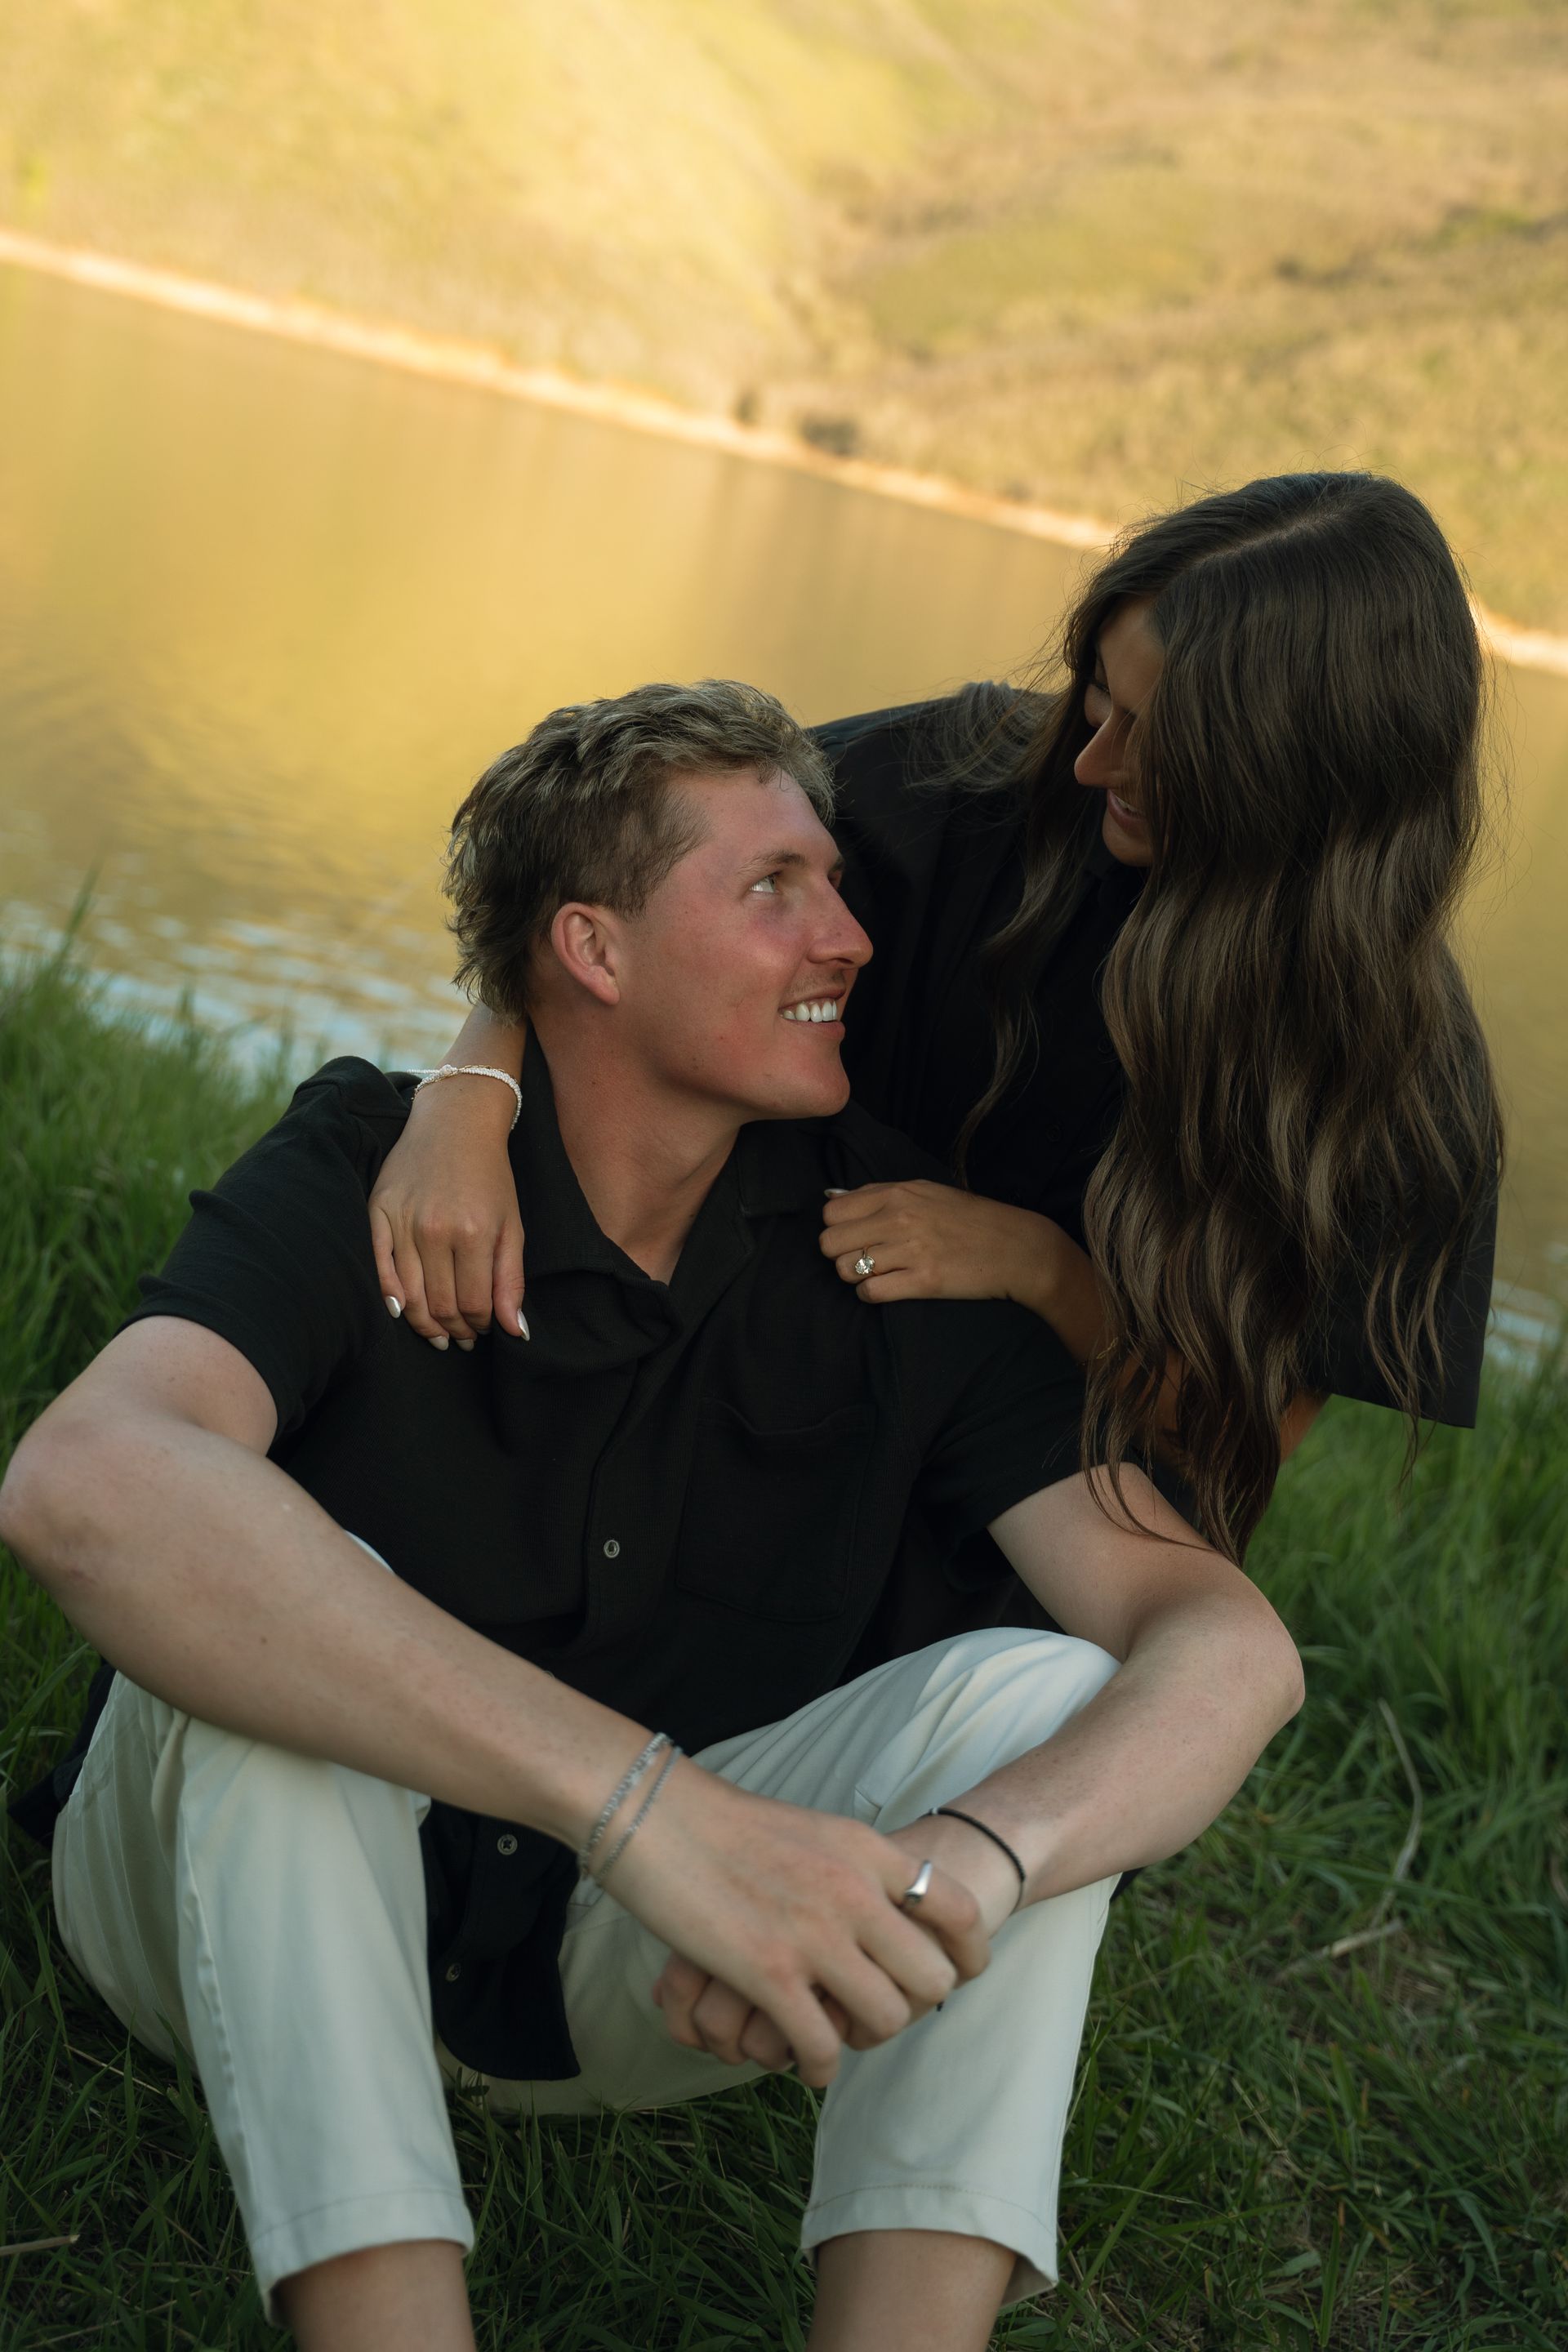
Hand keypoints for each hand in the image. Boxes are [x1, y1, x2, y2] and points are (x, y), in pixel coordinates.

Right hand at [369, 1077, 526, 1349]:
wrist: (454, 1124)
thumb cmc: (489, 1177)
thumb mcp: (512, 1225)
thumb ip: (511, 1280)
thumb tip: (515, 1332)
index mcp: (474, 1233)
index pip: (474, 1304)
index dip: (480, 1325)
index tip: (483, 1328)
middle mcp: (435, 1230)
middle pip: (440, 1305)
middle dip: (454, 1329)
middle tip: (461, 1336)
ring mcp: (402, 1221)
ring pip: (409, 1296)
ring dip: (425, 1323)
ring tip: (438, 1331)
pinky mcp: (377, 1211)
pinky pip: (379, 1268)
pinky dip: (390, 1297)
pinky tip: (403, 1312)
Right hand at [611, 1766, 991, 2088]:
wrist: (659, 1815)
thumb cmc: (726, 1824)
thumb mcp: (813, 1830)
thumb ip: (852, 1868)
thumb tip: (878, 1903)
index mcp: (868, 1851)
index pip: (958, 1906)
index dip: (971, 1950)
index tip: (963, 1973)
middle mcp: (855, 1892)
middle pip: (932, 1976)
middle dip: (915, 2006)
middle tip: (883, 2010)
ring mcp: (815, 1934)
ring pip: (885, 2018)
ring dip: (864, 2039)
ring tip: (839, 2036)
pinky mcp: (769, 1972)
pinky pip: (822, 2045)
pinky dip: (819, 2065)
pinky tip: (805, 2061)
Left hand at [820, 1181, 1061, 1313]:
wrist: (1017, 1248)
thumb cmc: (970, 1220)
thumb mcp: (926, 1192)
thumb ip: (879, 1194)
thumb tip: (831, 1197)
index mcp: (898, 1193)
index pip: (832, 1211)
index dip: (838, 1227)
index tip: (854, 1236)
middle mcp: (900, 1217)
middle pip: (830, 1242)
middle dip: (840, 1254)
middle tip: (862, 1259)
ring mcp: (911, 1249)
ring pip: (845, 1269)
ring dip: (855, 1276)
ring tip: (877, 1274)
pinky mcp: (923, 1280)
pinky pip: (870, 1292)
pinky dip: (870, 1295)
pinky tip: (887, 1289)